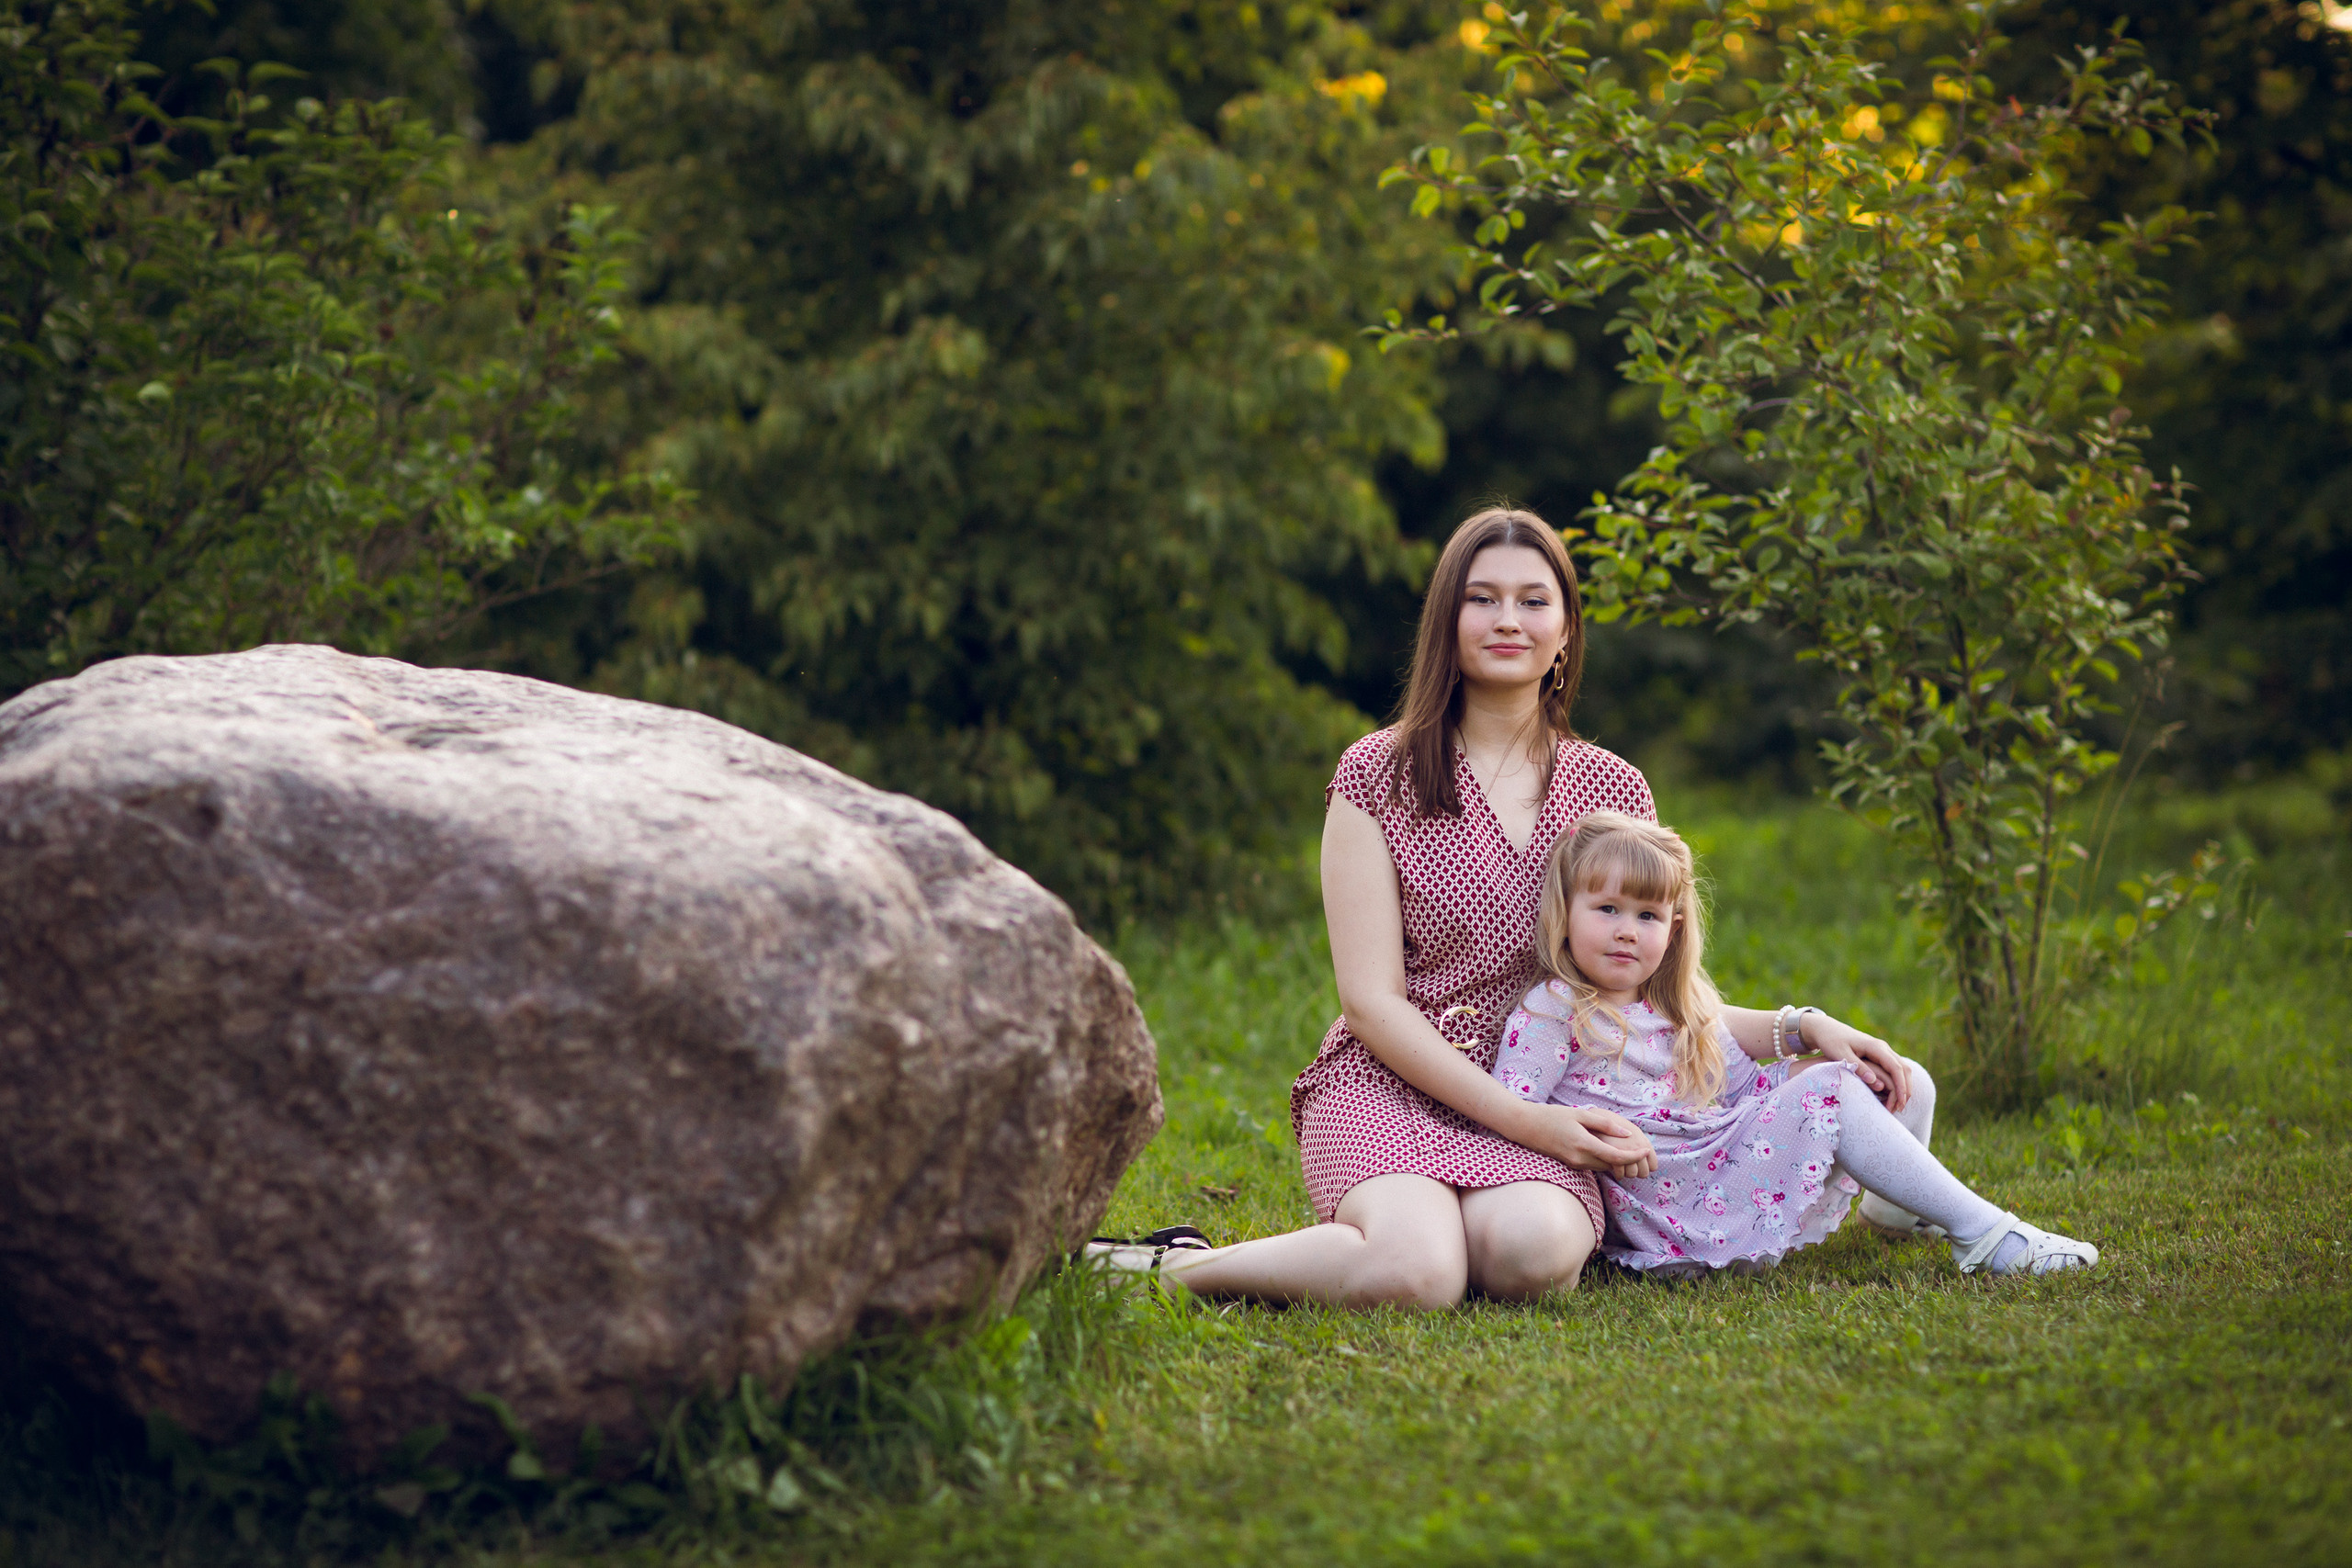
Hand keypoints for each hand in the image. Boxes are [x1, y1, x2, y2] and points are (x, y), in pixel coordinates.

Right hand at [1533, 1103, 1656, 1178]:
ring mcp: (1574, 1163)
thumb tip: (1626, 1134)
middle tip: (1642, 1150)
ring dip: (1617, 1161)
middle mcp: (1580, 1158)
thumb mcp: (1579, 1113)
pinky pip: (1594, 1164)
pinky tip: (1609, 1149)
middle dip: (1629, 1161)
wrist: (1526, 1126)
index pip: (1615, 1157)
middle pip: (1612, 1165)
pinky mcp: (1571, 1164)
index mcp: (1583, 1144)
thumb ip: (1603, 1123)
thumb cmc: (1552, 1116)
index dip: (1633, 1156)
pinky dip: (1605, 1159)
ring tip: (1630, 1149)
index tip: (1646, 1150)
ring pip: (1603, 1166)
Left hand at [1802, 1013, 1910, 1111]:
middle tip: (1900, 1108)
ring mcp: (1882, 1050)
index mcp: (1875, 1047)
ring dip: (1903, 1086)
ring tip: (1898, 1105)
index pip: (1896, 1068)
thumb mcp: (1841, 1056)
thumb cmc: (1831, 1042)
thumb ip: (1859, 1068)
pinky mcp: (1879, 1053)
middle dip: (1905, 1089)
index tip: (1900, 1103)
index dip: (1900, 1086)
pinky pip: (1894, 1068)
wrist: (1827, 1029)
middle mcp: (1882, 1047)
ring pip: (1902, 1068)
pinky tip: (1893, 1094)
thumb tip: (1877, 1084)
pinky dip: (1898, 1081)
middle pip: (1903, 1069)